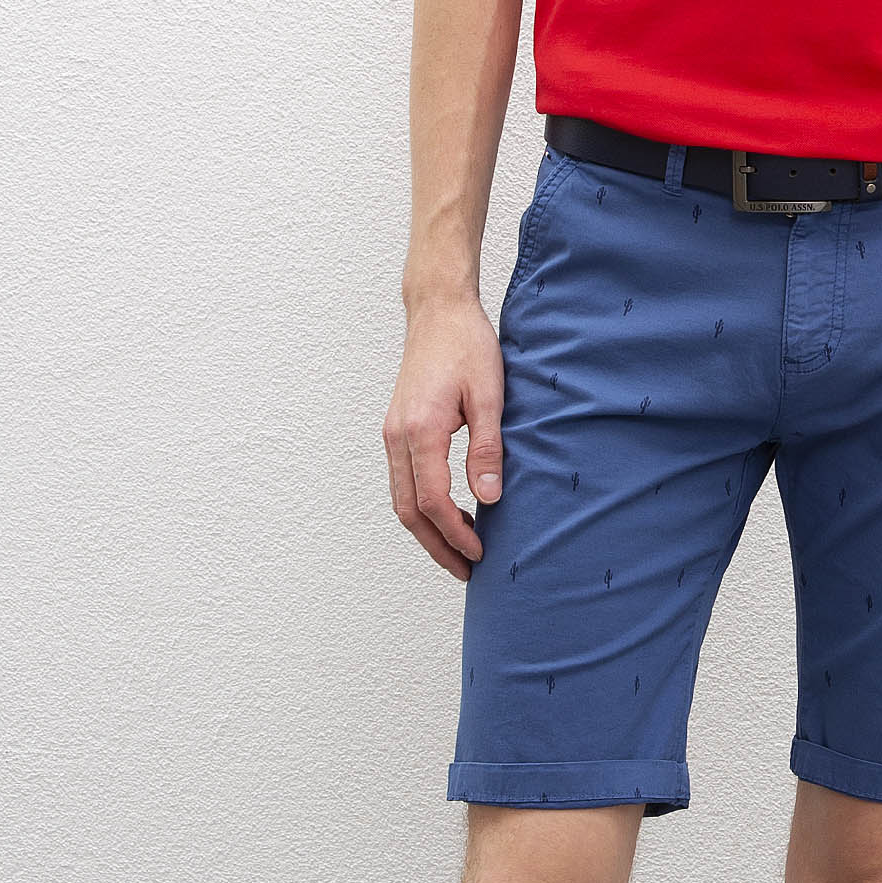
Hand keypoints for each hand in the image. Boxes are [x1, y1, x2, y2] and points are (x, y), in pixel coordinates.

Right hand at [383, 293, 506, 579]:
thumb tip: (489, 497)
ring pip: (401, 499)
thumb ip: (487, 448)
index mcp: (419, 431)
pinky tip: (451, 511)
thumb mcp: (489, 395)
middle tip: (466, 571)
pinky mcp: (397, 430)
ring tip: (460, 550)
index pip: (433, 501)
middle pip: (409, 511)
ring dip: (427, 530)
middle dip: (436, 546)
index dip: (456, 534)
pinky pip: (403, 481)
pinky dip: (422, 506)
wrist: (438, 311)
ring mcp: (392, 434)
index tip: (480, 553)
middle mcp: (397, 437)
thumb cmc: (466, 345)